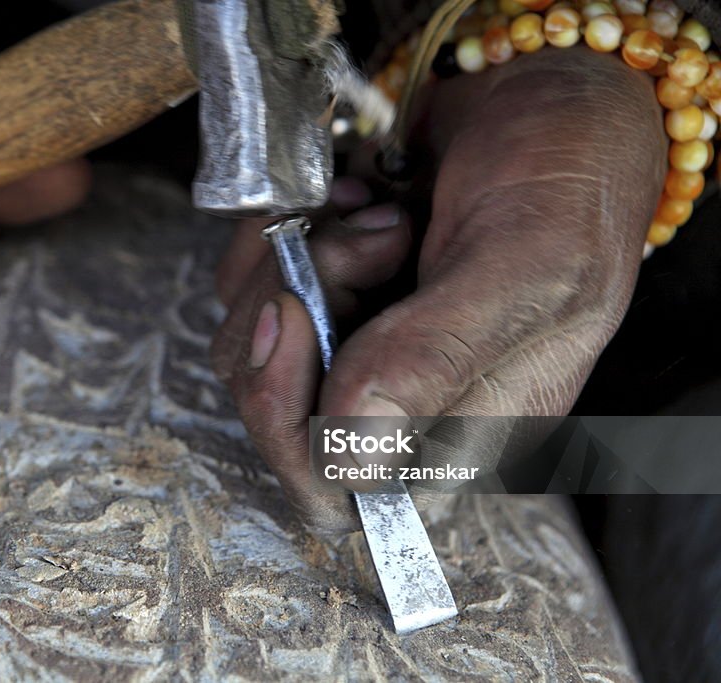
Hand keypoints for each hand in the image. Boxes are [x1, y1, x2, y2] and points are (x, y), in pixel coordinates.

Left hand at [212, 47, 666, 531]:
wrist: (551, 97)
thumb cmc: (569, 181)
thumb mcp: (528, 266)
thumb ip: (438, 357)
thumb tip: (348, 451)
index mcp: (462, 433)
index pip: (339, 495)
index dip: (290, 428)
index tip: (299, 317)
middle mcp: (400, 404)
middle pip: (273, 419)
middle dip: (285, 321)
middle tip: (354, 242)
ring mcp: (354, 347)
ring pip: (249, 344)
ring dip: (293, 262)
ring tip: (377, 213)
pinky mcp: (324, 293)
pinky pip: (250, 281)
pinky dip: (284, 228)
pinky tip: (358, 196)